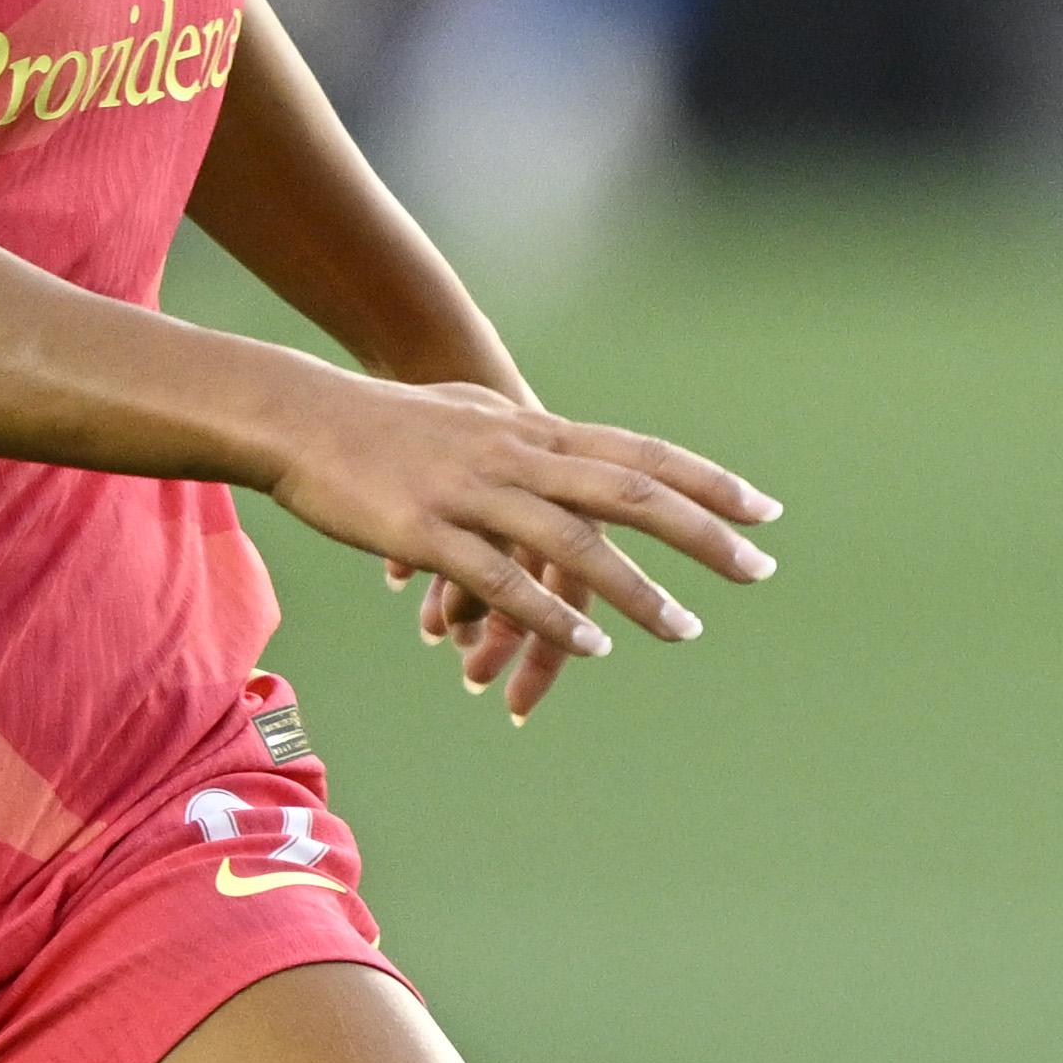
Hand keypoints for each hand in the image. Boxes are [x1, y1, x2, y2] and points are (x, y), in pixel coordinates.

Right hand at [255, 376, 774, 723]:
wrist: (297, 418)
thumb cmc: (382, 421)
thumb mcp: (469, 413)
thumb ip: (520, 433)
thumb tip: (558, 441)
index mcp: (534, 431)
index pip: (641, 454)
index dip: (707, 481)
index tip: (764, 511)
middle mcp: (519, 456)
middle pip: (631, 493)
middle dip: (703, 533)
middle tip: (758, 571)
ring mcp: (475, 494)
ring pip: (575, 543)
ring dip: (638, 590)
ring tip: (685, 630)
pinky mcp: (428, 533)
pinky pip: (502, 581)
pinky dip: (551, 616)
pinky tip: (590, 649)